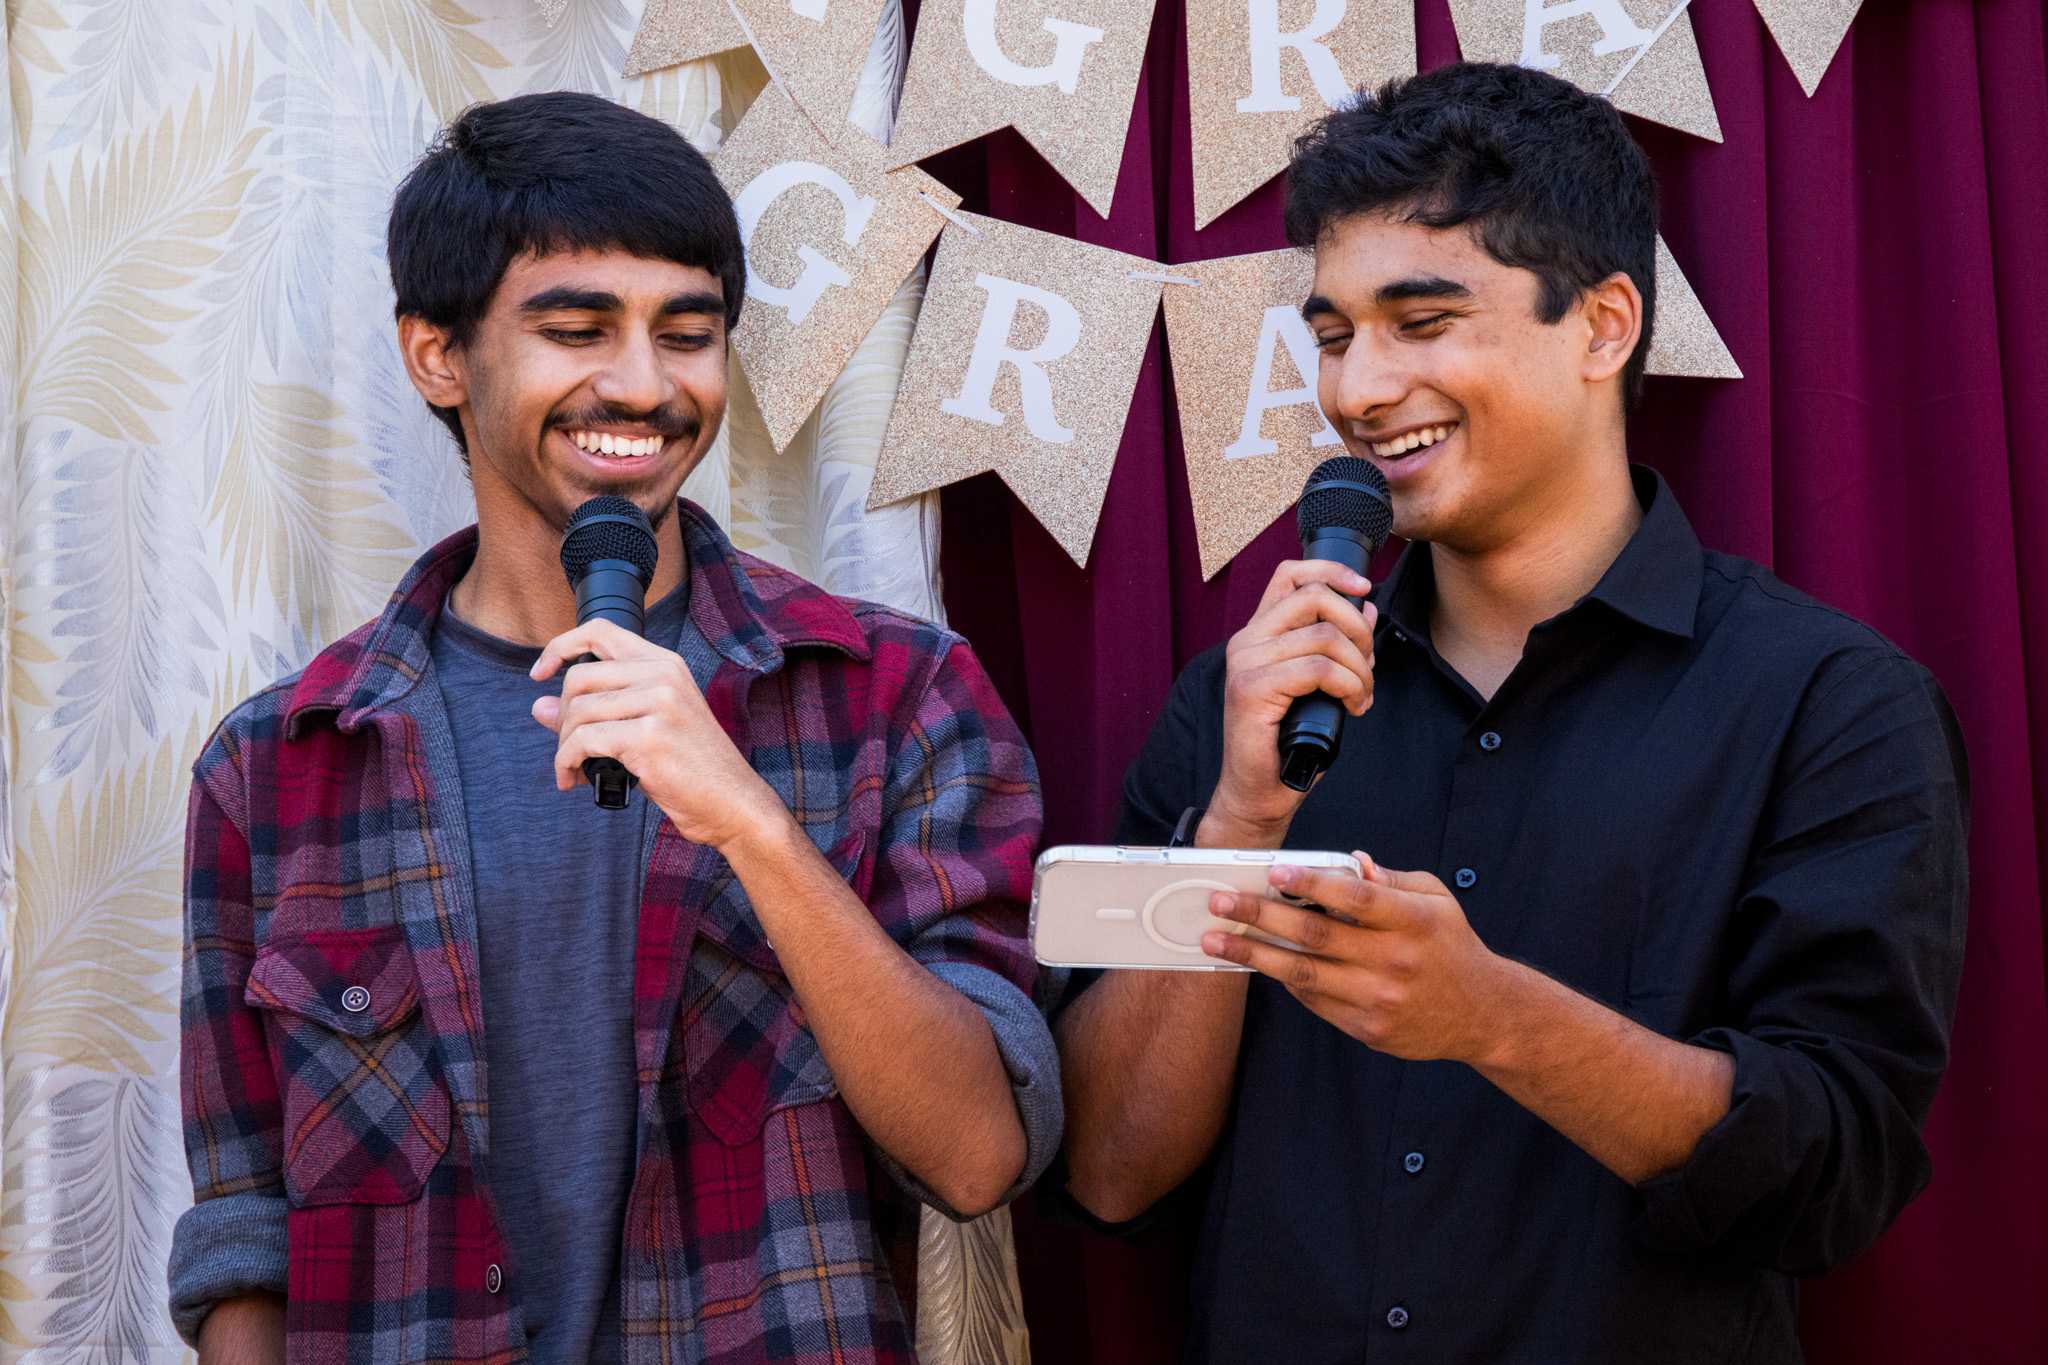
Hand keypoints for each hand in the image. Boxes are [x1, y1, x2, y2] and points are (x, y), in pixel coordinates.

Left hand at [530, 619, 794, 852]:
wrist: (733, 803)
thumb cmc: (692, 769)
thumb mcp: (647, 727)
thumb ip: (597, 711)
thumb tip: (539, 706)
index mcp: (665, 663)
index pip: (599, 630)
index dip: (561, 646)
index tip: (540, 673)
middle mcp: (662, 675)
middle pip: (578, 678)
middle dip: (562, 718)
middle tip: (569, 748)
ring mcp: (658, 703)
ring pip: (576, 711)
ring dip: (564, 747)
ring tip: (573, 769)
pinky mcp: (648, 737)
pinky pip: (583, 742)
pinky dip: (566, 763)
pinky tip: (573, 780)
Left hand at [1199, 854, 1508, 1063]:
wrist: (1483, 1014)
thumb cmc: (1451, 947)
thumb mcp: (1435, 900)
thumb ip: (1389, 879)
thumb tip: (1348, 862)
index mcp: (1413, 920)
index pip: (1354, 897)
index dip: (1311, 882)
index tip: (1274, 871)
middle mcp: (1395, 960)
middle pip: (1316, 935)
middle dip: (1260, 916)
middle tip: (1221, 901)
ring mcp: (1379, 998)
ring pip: (1303, 973)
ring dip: (1253, 954)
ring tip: (1217, 940)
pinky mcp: (1367, 1028)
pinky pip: (1314, 1001)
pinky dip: (1285, 979)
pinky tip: (1259, 962)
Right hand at [1206, 560, 1376, 844]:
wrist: (1259, 791)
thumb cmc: (1288, 741)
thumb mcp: (1318, 683)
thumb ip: (1335, 643)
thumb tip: (1366, 606)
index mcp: (1259, 634)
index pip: (1290, 574)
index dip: (1331, 571)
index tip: (1364, 588)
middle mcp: (1246, 641)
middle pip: (1314, 598)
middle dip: (1357, 627)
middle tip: (1369, 664)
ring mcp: (1245, 664)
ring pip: (1323, 636)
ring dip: (1359, 667)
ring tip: (1362, 695)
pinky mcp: (1252, 689)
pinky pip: (1318, 669)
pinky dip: (1349, 686)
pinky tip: (1353, 706)